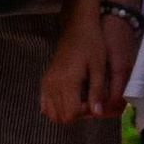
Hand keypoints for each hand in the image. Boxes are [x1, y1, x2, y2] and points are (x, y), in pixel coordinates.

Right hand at [44, 10, 126, 125]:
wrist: (77, 27)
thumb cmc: (92, 44)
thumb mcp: (99, 67)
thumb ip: (97, 91)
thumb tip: (98, 114)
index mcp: (67, 81)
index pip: (71, 113)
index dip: (85, 113)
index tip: (94, 102)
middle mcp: (53, 84)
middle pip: (61, 117)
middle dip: (77, 115)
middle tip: (88, 102)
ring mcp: (46, 83)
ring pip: (51, 113)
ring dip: (66, 112)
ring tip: (80, 100)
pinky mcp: (45, 81)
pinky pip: (45, 105)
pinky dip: (56, 108)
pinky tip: (69, 98)